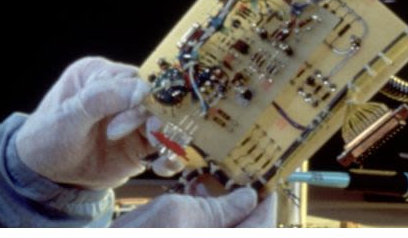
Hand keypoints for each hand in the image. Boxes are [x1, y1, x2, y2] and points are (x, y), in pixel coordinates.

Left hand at [15, 56, 165, 189]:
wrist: (45, 174)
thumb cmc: (48, 138)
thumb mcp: (69, 117)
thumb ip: (101, 100)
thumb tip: (140, 89)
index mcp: (98, 75)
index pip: (132, 78)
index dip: (137, 99)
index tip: (128, 122)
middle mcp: (118, 93)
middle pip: (153, 99)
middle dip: (155, 119)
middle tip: (149, 136)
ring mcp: (131, 119)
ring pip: (163, 122)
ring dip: (167, 137)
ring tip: (160, 153)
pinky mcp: (138, 144)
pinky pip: (163, 146)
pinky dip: (169, 156)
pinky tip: (163, 166)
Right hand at [112, 188, 276, 227]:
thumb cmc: (139, 236)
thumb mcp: (178, 211)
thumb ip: (218, 207)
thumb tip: (248, 197)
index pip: (262, 225)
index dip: (267, 202)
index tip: (267, 182)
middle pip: (246, 227)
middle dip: (245, 201)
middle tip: (241, 175)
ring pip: (226, 228)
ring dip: (224, 207)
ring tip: (213, 180)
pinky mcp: (185, 237)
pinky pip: (207, 231)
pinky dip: (207, 216)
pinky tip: (193, 193)